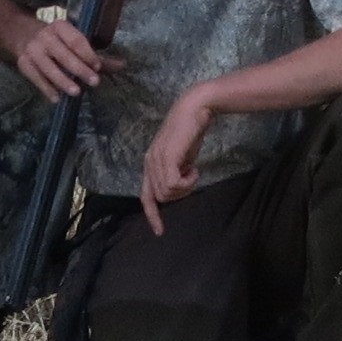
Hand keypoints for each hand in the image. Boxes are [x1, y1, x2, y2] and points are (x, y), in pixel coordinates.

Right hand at [10, 14, 121, 102]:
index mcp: (61, 27)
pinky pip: (36, 77)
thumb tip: (123, 65)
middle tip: (94, 82)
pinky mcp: (23, 63)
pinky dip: (46, 89)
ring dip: (63, 80)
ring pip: (48, 67)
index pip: (76, 40)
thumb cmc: (58, 42)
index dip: (88, 54)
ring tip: (76, 92)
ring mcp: (33, 50)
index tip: (98, 67)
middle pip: (64, 54)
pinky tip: (57, 99)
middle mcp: (45, 36)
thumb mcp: (75, 43)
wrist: (22, 35)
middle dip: (80, 69)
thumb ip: (98, 57)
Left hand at [140, 89, 216, 233]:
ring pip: (167, 193)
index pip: (145, 196)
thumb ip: (176, 171)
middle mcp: (149, 162)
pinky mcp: (166, 158)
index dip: (152, 214)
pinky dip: (188, 182)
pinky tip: (195, 169)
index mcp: (150, 163)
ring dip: (185, 187)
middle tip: (192, 177)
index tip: (159, 231)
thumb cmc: (191, 131)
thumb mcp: (181, 157)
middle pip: (160, 197)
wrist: (195, 109)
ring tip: (193, 170)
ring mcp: (156, 160)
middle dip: (179, 194)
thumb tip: (178, 186)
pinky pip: (174, 184)